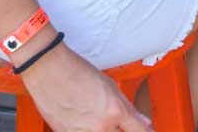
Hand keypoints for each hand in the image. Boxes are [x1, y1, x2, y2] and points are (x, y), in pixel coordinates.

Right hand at [20, 39, 151, 131]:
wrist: (49, 72)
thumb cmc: (78, 72)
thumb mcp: (110, 85)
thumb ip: (128, 109)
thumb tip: (144, 123)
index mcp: (115, 112)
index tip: (148, 131)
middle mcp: (100, 128)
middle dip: (121, 129)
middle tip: (115, 119)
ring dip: (104, 130)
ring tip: (94, 114)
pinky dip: (88, 130)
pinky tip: (83, 119)